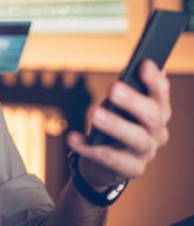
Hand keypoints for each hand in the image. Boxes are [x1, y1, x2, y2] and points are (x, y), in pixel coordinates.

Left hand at [67, 60, 170, 189]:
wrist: (106, 166)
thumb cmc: (115, 128)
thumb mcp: (120, 109)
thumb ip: (128, 92)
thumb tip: (134, 68)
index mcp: (158, 112)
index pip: (161, 95)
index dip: (155, 80)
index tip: (143, 64)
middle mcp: (157, 133)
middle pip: (151, 116)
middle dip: (132, 101)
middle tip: (113, 88)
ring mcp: (145, 153)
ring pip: (135, 139)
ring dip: (114, 124)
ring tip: (93, 113)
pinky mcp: (130, 170)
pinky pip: (108, 158)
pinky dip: (87, 147)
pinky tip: (72, 137)